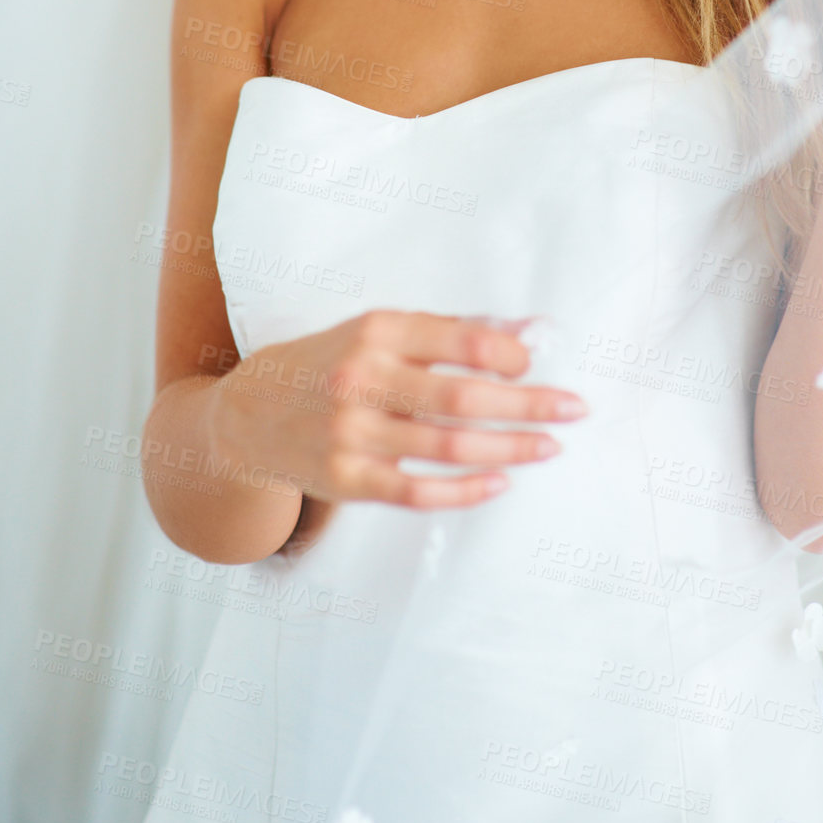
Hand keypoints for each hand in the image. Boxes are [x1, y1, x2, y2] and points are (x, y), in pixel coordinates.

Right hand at [207, 310, 586, 509]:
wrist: (248, 415)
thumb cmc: (330, 363)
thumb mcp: (376, 331)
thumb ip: (446, 333)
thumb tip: (525, 335)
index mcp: (374, 331)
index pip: (458, 339)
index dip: (507, 353)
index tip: (536, 362)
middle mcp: (361, 379)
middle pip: (462, 397)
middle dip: (528, 404)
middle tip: (575, 408)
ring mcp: (352, 434)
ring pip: (448, 447)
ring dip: (510, 448)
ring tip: (550, 445)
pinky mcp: (347, 480)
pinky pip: (418, 492)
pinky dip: (465, 491)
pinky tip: (501, 482)